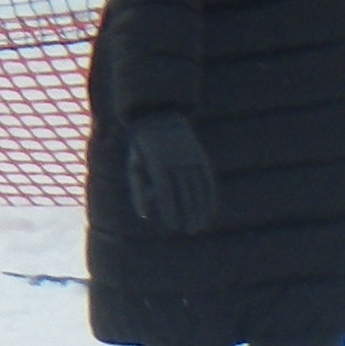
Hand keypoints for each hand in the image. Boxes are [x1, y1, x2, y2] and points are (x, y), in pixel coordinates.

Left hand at [121, 110, 218, 235]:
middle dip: (188, 212)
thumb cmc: (141, 147)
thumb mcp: (134, 165)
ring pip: (198, 185)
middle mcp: (175, 157)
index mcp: (156, 160)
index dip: (170, 208)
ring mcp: (190, 155)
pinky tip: (210, 210)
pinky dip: (210, 195)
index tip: (172, 225)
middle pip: (184, 190)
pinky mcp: (199, 155)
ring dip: (201, 207)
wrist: (158, 115)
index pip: (165, 189)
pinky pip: (207, 178)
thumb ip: (138, 191)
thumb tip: (145, 216)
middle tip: (189, 231)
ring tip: (200, 226)